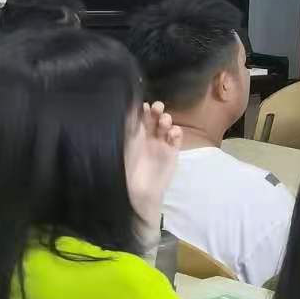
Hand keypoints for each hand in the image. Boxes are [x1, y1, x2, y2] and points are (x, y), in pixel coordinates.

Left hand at [125, 102, 181, 228]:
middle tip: (157, 108)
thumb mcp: (123, 146)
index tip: (143, 106)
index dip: (143, 110)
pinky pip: (176, 139)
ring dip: (167, 120)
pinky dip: (176, 133)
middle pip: (155, 118)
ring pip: (167, 126)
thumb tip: (128, 109)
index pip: (140, 117)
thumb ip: (127, 129)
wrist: (139, 192)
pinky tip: (173, 133)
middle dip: (157, 111)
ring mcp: (161, 144)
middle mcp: (148, 137)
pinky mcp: (172, 152)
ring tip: (164, 122)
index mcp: (134, 135)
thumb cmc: (126, 170)